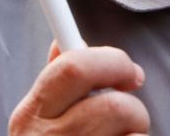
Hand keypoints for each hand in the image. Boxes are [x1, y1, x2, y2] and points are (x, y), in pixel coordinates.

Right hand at [8, 43, 148, 134]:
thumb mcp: (34, 121)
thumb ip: (53, 83)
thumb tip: (67, 42)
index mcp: (32, 116)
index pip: (73, 68)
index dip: (110, 60)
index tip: (125, 69)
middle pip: (111, 104)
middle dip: (132, 101)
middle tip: (133, 98)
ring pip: (131, 134)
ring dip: (137, 131)